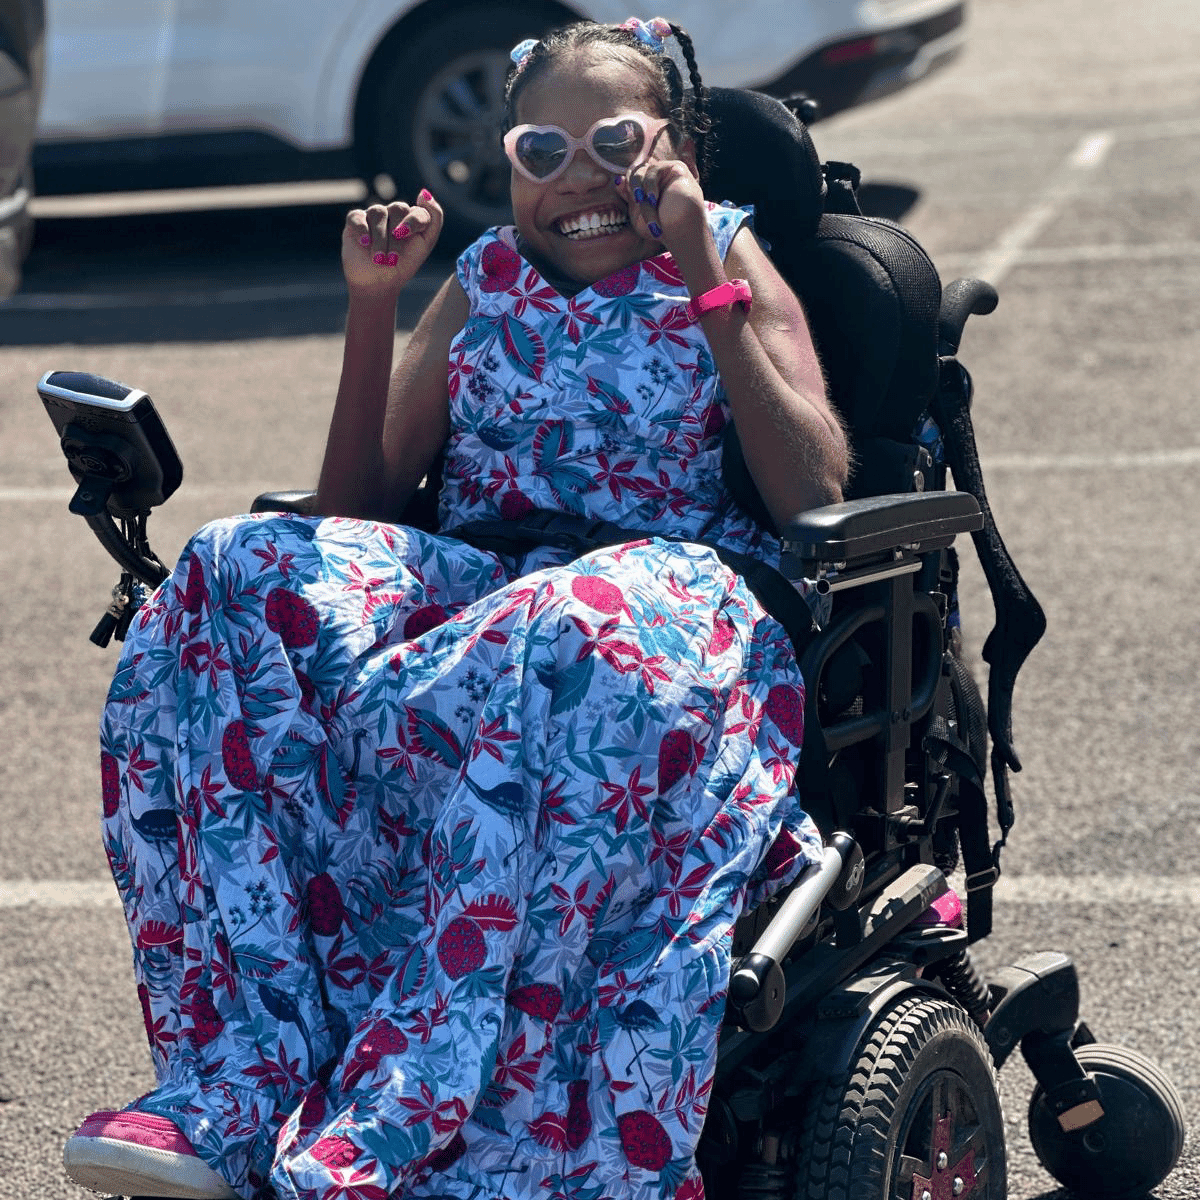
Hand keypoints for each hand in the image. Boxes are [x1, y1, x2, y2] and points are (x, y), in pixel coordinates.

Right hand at [342, 191, 442, 297]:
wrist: (378, 283)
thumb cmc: (403, 265)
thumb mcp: (424, 245)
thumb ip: (433, 219)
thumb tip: (424, 192)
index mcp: (413, 218)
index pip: (419, 212)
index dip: (413, 222)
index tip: (404, 235)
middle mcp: (395, 213)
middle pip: (398, 210)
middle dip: (396, 239)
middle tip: (392, 260)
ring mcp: (375, 215)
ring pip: (378, 213)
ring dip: (380, 238)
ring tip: (379, 259)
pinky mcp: (356, 220)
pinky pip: (357, 216)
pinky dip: (362, 229)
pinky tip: (364, 243)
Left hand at [619, 136, 707, 253]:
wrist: (681, 233)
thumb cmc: (661, 227)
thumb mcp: (638, 214)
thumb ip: (628, 197)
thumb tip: (617, 179)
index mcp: (648, 187)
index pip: (631, 179)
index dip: (627, 187)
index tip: (633, 200)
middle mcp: (658, 177)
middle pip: (635, 174)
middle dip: (635, 191)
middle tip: (640, 204)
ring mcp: (667, 172)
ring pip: (643, 173)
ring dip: (644, 192)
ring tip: (651, 205)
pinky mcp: (676, 168)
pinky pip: (654, 169)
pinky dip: (650, 184)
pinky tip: (653, 197)